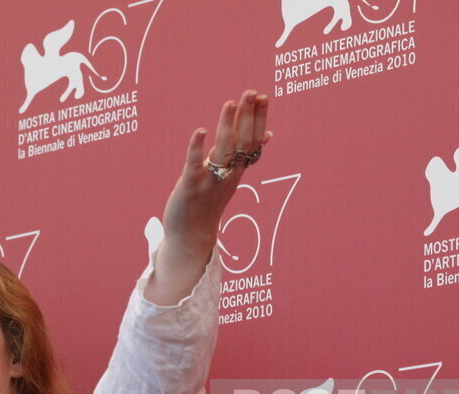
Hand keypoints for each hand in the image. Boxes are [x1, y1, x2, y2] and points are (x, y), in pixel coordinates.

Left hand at [161, 89, 271, 260]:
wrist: (192, 236)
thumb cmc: (209, 203)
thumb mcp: (231, 177)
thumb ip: (246, 154)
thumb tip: (267, 134)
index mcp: (237, 170)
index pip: (253, 140)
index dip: (258, 119)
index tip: (263, 96)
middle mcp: (228, 174)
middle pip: (242, 142)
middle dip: (247, 117)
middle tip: (251, 93)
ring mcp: (210, 180)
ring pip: (223, 151)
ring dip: (227, 126)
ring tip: (230, 103)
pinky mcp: (190, 186)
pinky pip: (195, 165)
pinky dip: (197, 148)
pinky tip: (200, 131)